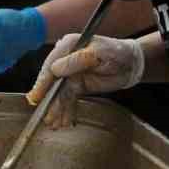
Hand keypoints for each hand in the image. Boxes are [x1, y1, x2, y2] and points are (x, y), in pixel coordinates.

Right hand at [25, 34, 144, 127]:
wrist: (131, 64)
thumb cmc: (117, 52)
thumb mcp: (98, 54)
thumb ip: (76, 61)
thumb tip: (54, 69)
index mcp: (68, 46)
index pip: (51, 64)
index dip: (43, 81)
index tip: (37, 96)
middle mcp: (65, 59)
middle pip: (52, 80)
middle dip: (48, 99)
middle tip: (44, 114)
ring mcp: (70, 73)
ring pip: (59, 92)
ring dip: (56, 108)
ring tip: (53, 123)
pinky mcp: (77, 85)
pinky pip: (68, 98)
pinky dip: (66, 110)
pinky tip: (63, 120)